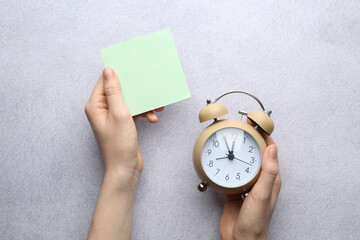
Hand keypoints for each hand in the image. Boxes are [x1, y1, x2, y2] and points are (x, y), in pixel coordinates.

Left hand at [85, 67, 163, 177]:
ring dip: (143, 103)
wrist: (125, 169)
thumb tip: (109, 71)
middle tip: (147, 85)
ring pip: (129, 101)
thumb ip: (114, 92)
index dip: (118, 73)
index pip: (105, 82)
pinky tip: (152, 119)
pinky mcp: (123, 123)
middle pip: (119, 90)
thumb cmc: (119, 145)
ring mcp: (113, 117)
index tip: (132, 67)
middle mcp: (102, 109)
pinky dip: (143, 113)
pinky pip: (134, 112)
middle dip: (136, 90)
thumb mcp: (119, 114)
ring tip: (156, 106)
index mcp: (96, 106)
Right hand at [220, 121, 280, 239]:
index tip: (254, 124)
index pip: (269, 150)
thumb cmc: (256, 221)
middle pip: (254, 153)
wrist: (240, 239)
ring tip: (228, 139)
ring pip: (241, 161)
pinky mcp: (234, 188)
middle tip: (239, 128)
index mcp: (270, 178)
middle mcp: (259, 179)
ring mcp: (246, 183)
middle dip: (248, 139)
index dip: (263, 135)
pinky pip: (229, 171)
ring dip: (235, 150)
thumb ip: (268, 172)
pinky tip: (219, 160)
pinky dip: (225, 164)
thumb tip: (272, 148)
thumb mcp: (263, 194)